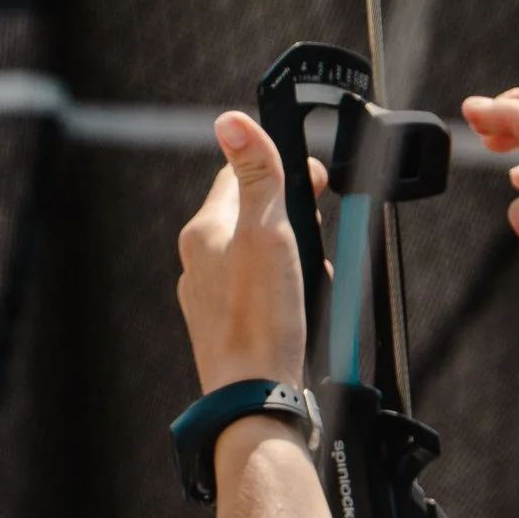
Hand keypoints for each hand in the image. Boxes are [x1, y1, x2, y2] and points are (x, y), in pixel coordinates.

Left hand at [177, 112, 326, 391]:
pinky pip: (259, 294)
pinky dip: (284, 294)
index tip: (313, 179)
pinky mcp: (224, 326)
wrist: (252, 396)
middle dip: (293, 223)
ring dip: (292, 261)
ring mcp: (209, 295)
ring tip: (312, 282)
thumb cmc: (261, 318)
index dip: (280, 170)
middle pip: (252, 217)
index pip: (239, 175)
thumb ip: (257, 175)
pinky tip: (301, 311)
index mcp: (205, 230)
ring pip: (258, 257)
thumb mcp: (268, 233)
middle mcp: (199, 260)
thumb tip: (232, 121)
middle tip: (319, 238)